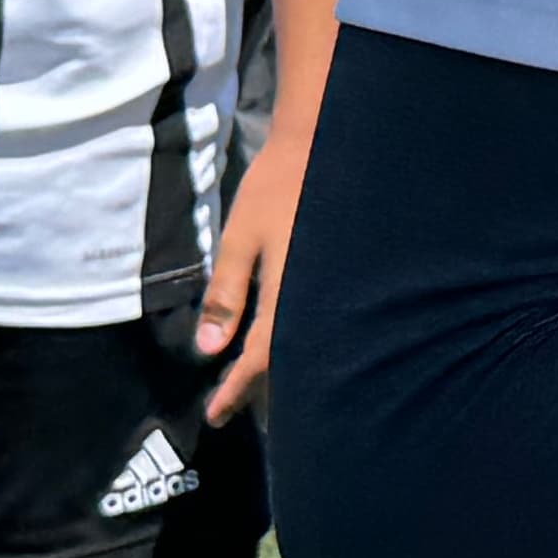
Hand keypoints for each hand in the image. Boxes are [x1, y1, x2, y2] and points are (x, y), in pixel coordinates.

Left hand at [200, 132, 310, 422]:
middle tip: (234, 409)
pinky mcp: (349, 275)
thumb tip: (208, 349)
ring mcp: (338, 286)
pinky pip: (325, 319)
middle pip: (294, 359)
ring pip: (312, 342)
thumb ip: (225, 293)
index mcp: (290, 290)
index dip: (237, 388)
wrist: (327, 142)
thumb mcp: (240, 237)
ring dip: (284, 367)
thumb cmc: (277, 187)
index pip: (262, 355)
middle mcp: (319, 296)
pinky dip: (304, 339)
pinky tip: (292, 343)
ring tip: (259, 387)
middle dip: (263, 389)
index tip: (215, 414)